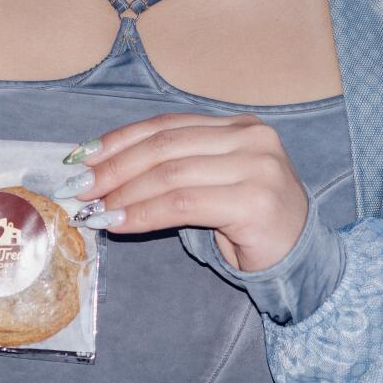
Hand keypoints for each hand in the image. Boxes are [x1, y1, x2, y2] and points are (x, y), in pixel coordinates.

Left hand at [59, 113, 307, 271]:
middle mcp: (251, 138)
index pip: (168, 125)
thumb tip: (104, 173)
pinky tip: (121, 224)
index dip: (121, 139)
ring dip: (125, 194)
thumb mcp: (212, 183)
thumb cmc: (250, 222)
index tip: (83, 157)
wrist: (300, 257)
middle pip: (166, 146)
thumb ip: (174, 168)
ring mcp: (257, 166)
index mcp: (239, 126)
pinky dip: (144, 214)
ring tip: (96, 211)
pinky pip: (183, 204)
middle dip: (116, 167)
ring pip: (171, 174)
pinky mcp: (254, 200)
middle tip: (82, 188)